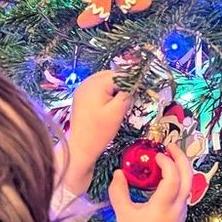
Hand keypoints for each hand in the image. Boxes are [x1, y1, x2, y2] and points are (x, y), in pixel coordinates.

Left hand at [61, 71, 131, 194]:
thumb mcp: (118, 111)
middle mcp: (87, 82)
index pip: (119, 74)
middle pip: (111, 75)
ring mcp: (82, 89)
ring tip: (121, 102)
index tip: (141, 91)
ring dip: (115, 88)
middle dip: (123, 84)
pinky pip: (98, 88)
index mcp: (95, 84)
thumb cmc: (99, 131)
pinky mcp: (81, 97)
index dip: (132, 81)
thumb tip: (136, 83)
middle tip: (131, 98)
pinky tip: (110, 104)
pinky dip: (106, 92)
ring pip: (105, 81)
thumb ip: (127, 94)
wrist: (80, 148)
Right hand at [108, 143, 192, 221]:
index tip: (156, 155)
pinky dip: (179, 177)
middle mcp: (178, 206)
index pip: (173, 177)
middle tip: (170, 145)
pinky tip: (166, 174)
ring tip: (168, 156)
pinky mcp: (181, 212)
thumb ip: (119, 191)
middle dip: (181, 157)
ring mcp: (182, 209)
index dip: (167, 163)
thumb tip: (118, 172)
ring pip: (189, 182)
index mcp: (164, 205)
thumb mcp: (123, 214)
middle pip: (189, 176)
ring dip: (181, 166)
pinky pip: (185, 189)